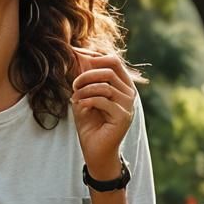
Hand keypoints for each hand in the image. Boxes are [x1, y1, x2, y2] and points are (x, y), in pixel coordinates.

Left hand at [69, 46, 137, 177]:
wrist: (95, 149)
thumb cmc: (90, 121)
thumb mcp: (85, 94)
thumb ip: (86, 78)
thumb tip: (78, 54)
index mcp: (123, 85)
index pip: (114, 61)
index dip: (95, 59)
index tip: (77, 67)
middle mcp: (129, 93)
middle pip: (109, 71)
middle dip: (86, 75)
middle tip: (74, 85)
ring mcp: (128, 105)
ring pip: (105, 85)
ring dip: (85, 90)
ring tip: (75, 98)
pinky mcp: (123, 117)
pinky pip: (103, 100)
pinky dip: (87, 100)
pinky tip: (80, 105)